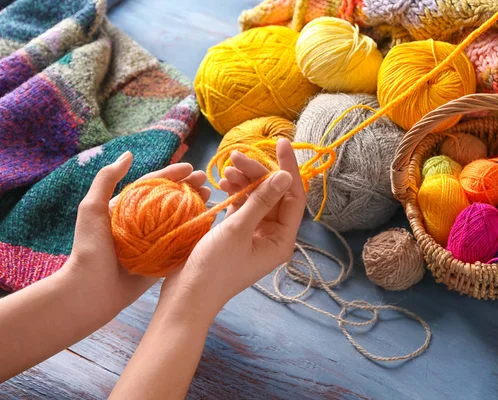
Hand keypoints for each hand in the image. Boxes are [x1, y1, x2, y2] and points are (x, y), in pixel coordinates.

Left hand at [65, 152, 210, 316]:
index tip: (191, 168)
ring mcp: (155, 241)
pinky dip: (197, 232)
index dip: (173, 174)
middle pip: (171, 199)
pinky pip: (184, 242)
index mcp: (128, 208)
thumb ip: (106, 180)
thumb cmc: (89, 247)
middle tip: (207, 182)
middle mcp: (143, 222)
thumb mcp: (92, 209)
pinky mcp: (163, 259)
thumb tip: (128, 155)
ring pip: (181, 219)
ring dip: (197, 207)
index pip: (154, 185)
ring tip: (211, 197)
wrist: (91, 290)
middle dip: (190, 188)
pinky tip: (209, 223)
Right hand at [160, 139, 305, 314]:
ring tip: (227, 169)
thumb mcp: (238, 230)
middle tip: (236, 157)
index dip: (288, 168)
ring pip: (257, 198)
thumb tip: (285, 176)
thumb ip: (261, 200)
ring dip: (244, 181)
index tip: (280, 143)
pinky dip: (235, 193)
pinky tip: (223, 183)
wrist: (186, 297)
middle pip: (273, 195)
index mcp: (282, 240)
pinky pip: (243, 206)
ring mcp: (255, 235)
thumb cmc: (213, 268)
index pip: (294, 197)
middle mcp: (273, 237)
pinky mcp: (238, 234)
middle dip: (257, 173)